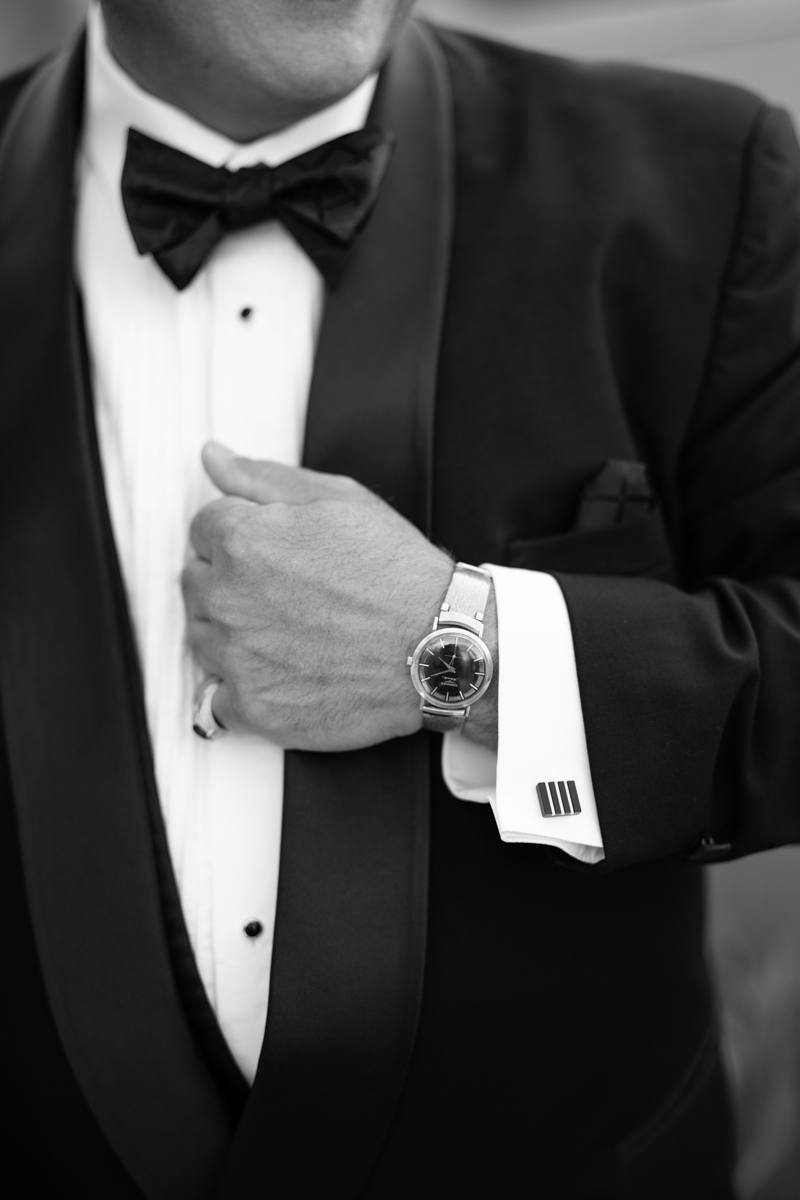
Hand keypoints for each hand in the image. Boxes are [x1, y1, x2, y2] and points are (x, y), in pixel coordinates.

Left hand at [182, 443, 456, 750]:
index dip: (242, 536)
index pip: (202, 529)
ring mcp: (236, 657)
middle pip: (195, 582)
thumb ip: (262, 477)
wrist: (438, 647)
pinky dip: (242, 689)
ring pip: (202, 638)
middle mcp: (228, 598)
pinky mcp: (252, 706)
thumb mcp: (338, 500)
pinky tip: (282, 674)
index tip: (276, 555)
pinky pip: (218, 700)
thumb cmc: (396, 574)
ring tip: (292, 632)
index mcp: (242, 540)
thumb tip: (214, 458)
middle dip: (231, 582)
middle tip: (289, 593)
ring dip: (233, 633)